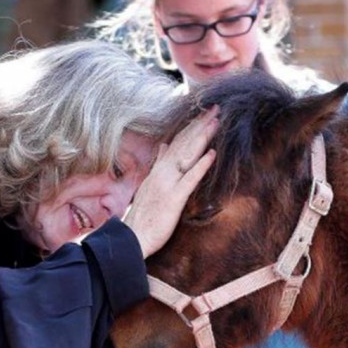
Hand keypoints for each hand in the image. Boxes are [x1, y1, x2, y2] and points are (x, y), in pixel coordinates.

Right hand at [123, 107, 217, 257]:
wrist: (131, 239)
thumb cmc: (141, 218)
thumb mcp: (147, 187)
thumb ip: (157, 166)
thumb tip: (164, 146)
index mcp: (157, 172)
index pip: (175, 144)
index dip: (189, 128)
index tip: (202, 115)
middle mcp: (161, 174)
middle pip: (182, 144)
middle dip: (199, 125)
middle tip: (215, 108)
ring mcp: (166, 185)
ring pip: (186, 156)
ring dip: (202, 137)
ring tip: (216, 122)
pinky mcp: (173, 200)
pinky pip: (189, 180)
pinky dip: (200, 166)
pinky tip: (212, 154)